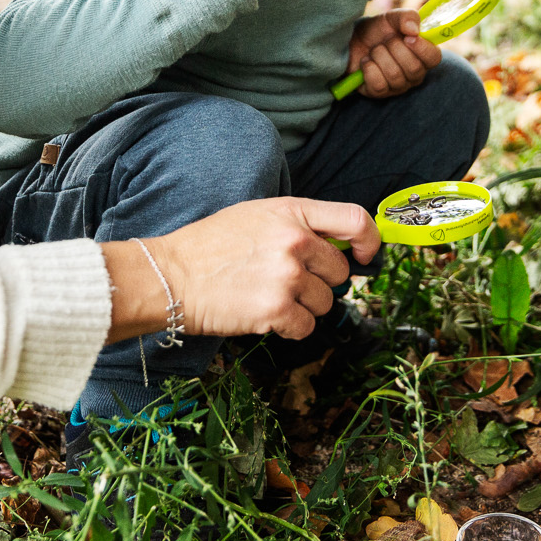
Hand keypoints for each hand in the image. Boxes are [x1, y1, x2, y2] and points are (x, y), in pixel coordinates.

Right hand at [102, 197, 378, 341]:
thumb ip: (298, 224)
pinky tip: (264, 315)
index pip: (355, 220)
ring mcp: (287, 277)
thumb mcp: (256, 215)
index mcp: (292, 212)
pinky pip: (306, 327)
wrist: (171, 276)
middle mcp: (295, 241)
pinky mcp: (276, 310)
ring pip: (325, 303)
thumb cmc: (210, 246)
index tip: (364, 256)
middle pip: (340, 272)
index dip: (369, 241)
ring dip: (303, 307)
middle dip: (321, 282)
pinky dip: (289, 328)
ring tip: (268, 296)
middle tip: (287, 283)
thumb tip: (339, 244)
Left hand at [346, 9, 441, 97]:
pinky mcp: (380, 93)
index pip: (434, 58)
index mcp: (423, 55)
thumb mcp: (391, 17)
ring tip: (374, 50)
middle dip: (394, 48)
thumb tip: (414, 30)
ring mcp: (398, 86)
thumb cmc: (377, 30)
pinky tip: (366, 62)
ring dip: (379, 56)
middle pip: (413, 68)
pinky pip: (379, 84)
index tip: (408, 37)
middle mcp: (415, 74)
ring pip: (394, 75)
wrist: (352, 40)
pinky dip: (369, 68)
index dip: (422, 48)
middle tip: (385, 41)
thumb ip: (406, 17)